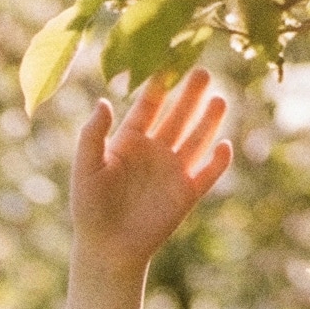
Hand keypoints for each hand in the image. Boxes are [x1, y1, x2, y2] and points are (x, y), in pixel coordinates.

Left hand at [70, 68, 231, 273]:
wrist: (106, 249)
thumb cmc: (90, 208)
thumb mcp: (86, 168)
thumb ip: (92, 136)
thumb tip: (103, 102)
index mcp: (130, 139)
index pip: (149, 104)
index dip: (161, 83)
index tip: (171, 59)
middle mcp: (155, 149)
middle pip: (178, 115)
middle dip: (190, 95)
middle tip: (202, 72)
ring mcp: (173, 170)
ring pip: (196, 138)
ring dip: (208, 121)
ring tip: (219, 100)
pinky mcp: (186, 194)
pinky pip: (207, 173)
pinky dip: (217, 162)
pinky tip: (224, 146)